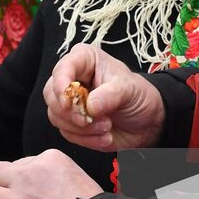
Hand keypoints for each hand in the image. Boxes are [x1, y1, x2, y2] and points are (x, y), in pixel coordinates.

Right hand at [45, 44, 164, 150]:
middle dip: (71, 112)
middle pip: (51, 94)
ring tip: (107, 127)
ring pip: (56, 116)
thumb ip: (110, 95)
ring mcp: (70, 102)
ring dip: (82, 128)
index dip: (61, 85)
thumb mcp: (129, 90)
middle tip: (91, 119)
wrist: (147, 121)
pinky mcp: (72, 123)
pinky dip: (86, 139)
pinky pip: (67, 133)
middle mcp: (72, 78)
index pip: (62, 69)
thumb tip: (90, 105)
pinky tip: (105, 137)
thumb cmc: (138, 95)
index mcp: (84, 60)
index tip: (69, 102)